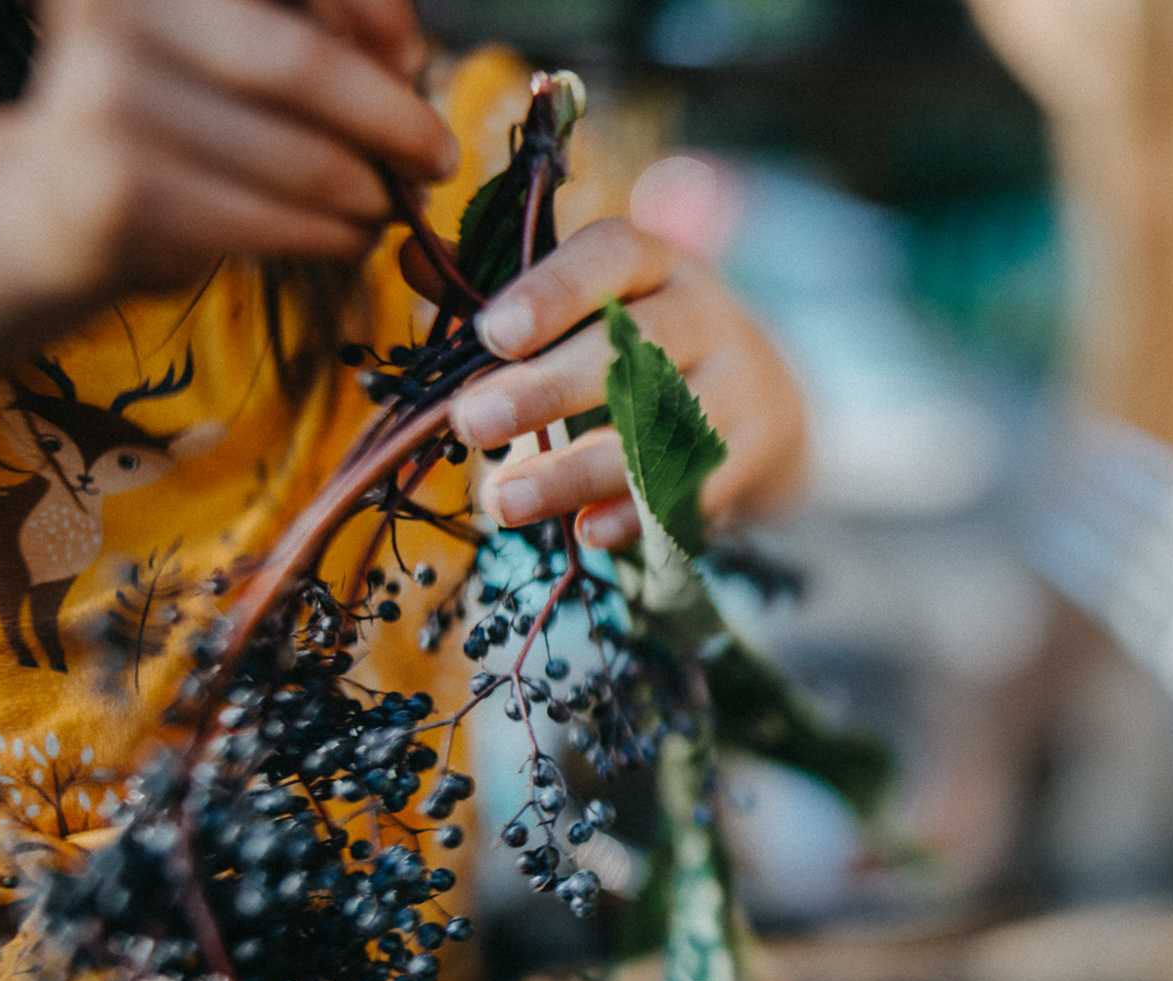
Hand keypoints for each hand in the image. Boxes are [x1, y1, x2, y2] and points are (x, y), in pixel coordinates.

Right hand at [15, 0, 458, 295]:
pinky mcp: (121, 193)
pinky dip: (333, 235)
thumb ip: (321, 32)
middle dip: (391, 121)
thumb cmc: (183, 112)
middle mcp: (116, 10)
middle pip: (301, 65)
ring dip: (371, 193)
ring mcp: (108, 100)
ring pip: (298, 157)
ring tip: (390, 205)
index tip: (411, 57)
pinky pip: (271, 221)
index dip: (375, 10)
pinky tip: (348, 237)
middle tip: (435, 158)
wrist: (66, 200)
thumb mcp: (237, 43)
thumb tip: (405, 65)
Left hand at [446, 218, 804, 548]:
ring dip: (576, 470)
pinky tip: (585, 532)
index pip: (613, 256)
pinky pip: (694, 491)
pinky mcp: (749, 457)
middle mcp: (707, 315)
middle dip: (548, 389)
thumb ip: (502, 288)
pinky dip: (636, 516)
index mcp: (658, 263)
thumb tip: (409, 256)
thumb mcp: (592, 304)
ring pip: (661, 430)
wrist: (764, 401)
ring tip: (502, 500)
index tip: (491, 334)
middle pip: (636, 348)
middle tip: (471, 424)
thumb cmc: (641, 343)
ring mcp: (737, 388)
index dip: (553, 292)